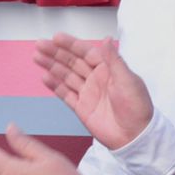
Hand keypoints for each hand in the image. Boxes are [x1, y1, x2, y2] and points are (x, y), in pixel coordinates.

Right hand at [34, 34, 153, 149]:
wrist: (134, 136)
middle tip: (40, 45)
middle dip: (55, 53)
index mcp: (108, 70)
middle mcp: (96, 79)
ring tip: (37, 58)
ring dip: (51, 66)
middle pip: (72, 62)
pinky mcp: (82, 108)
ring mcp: (88, 93)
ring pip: (65, 76)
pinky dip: (55, 86)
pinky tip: (45, 78)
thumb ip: (114, 60)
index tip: (56, 37)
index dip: (71, 45)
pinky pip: (65, 94)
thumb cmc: (137, 108)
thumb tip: (106, 39)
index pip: (86, 53)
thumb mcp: (128, 80)